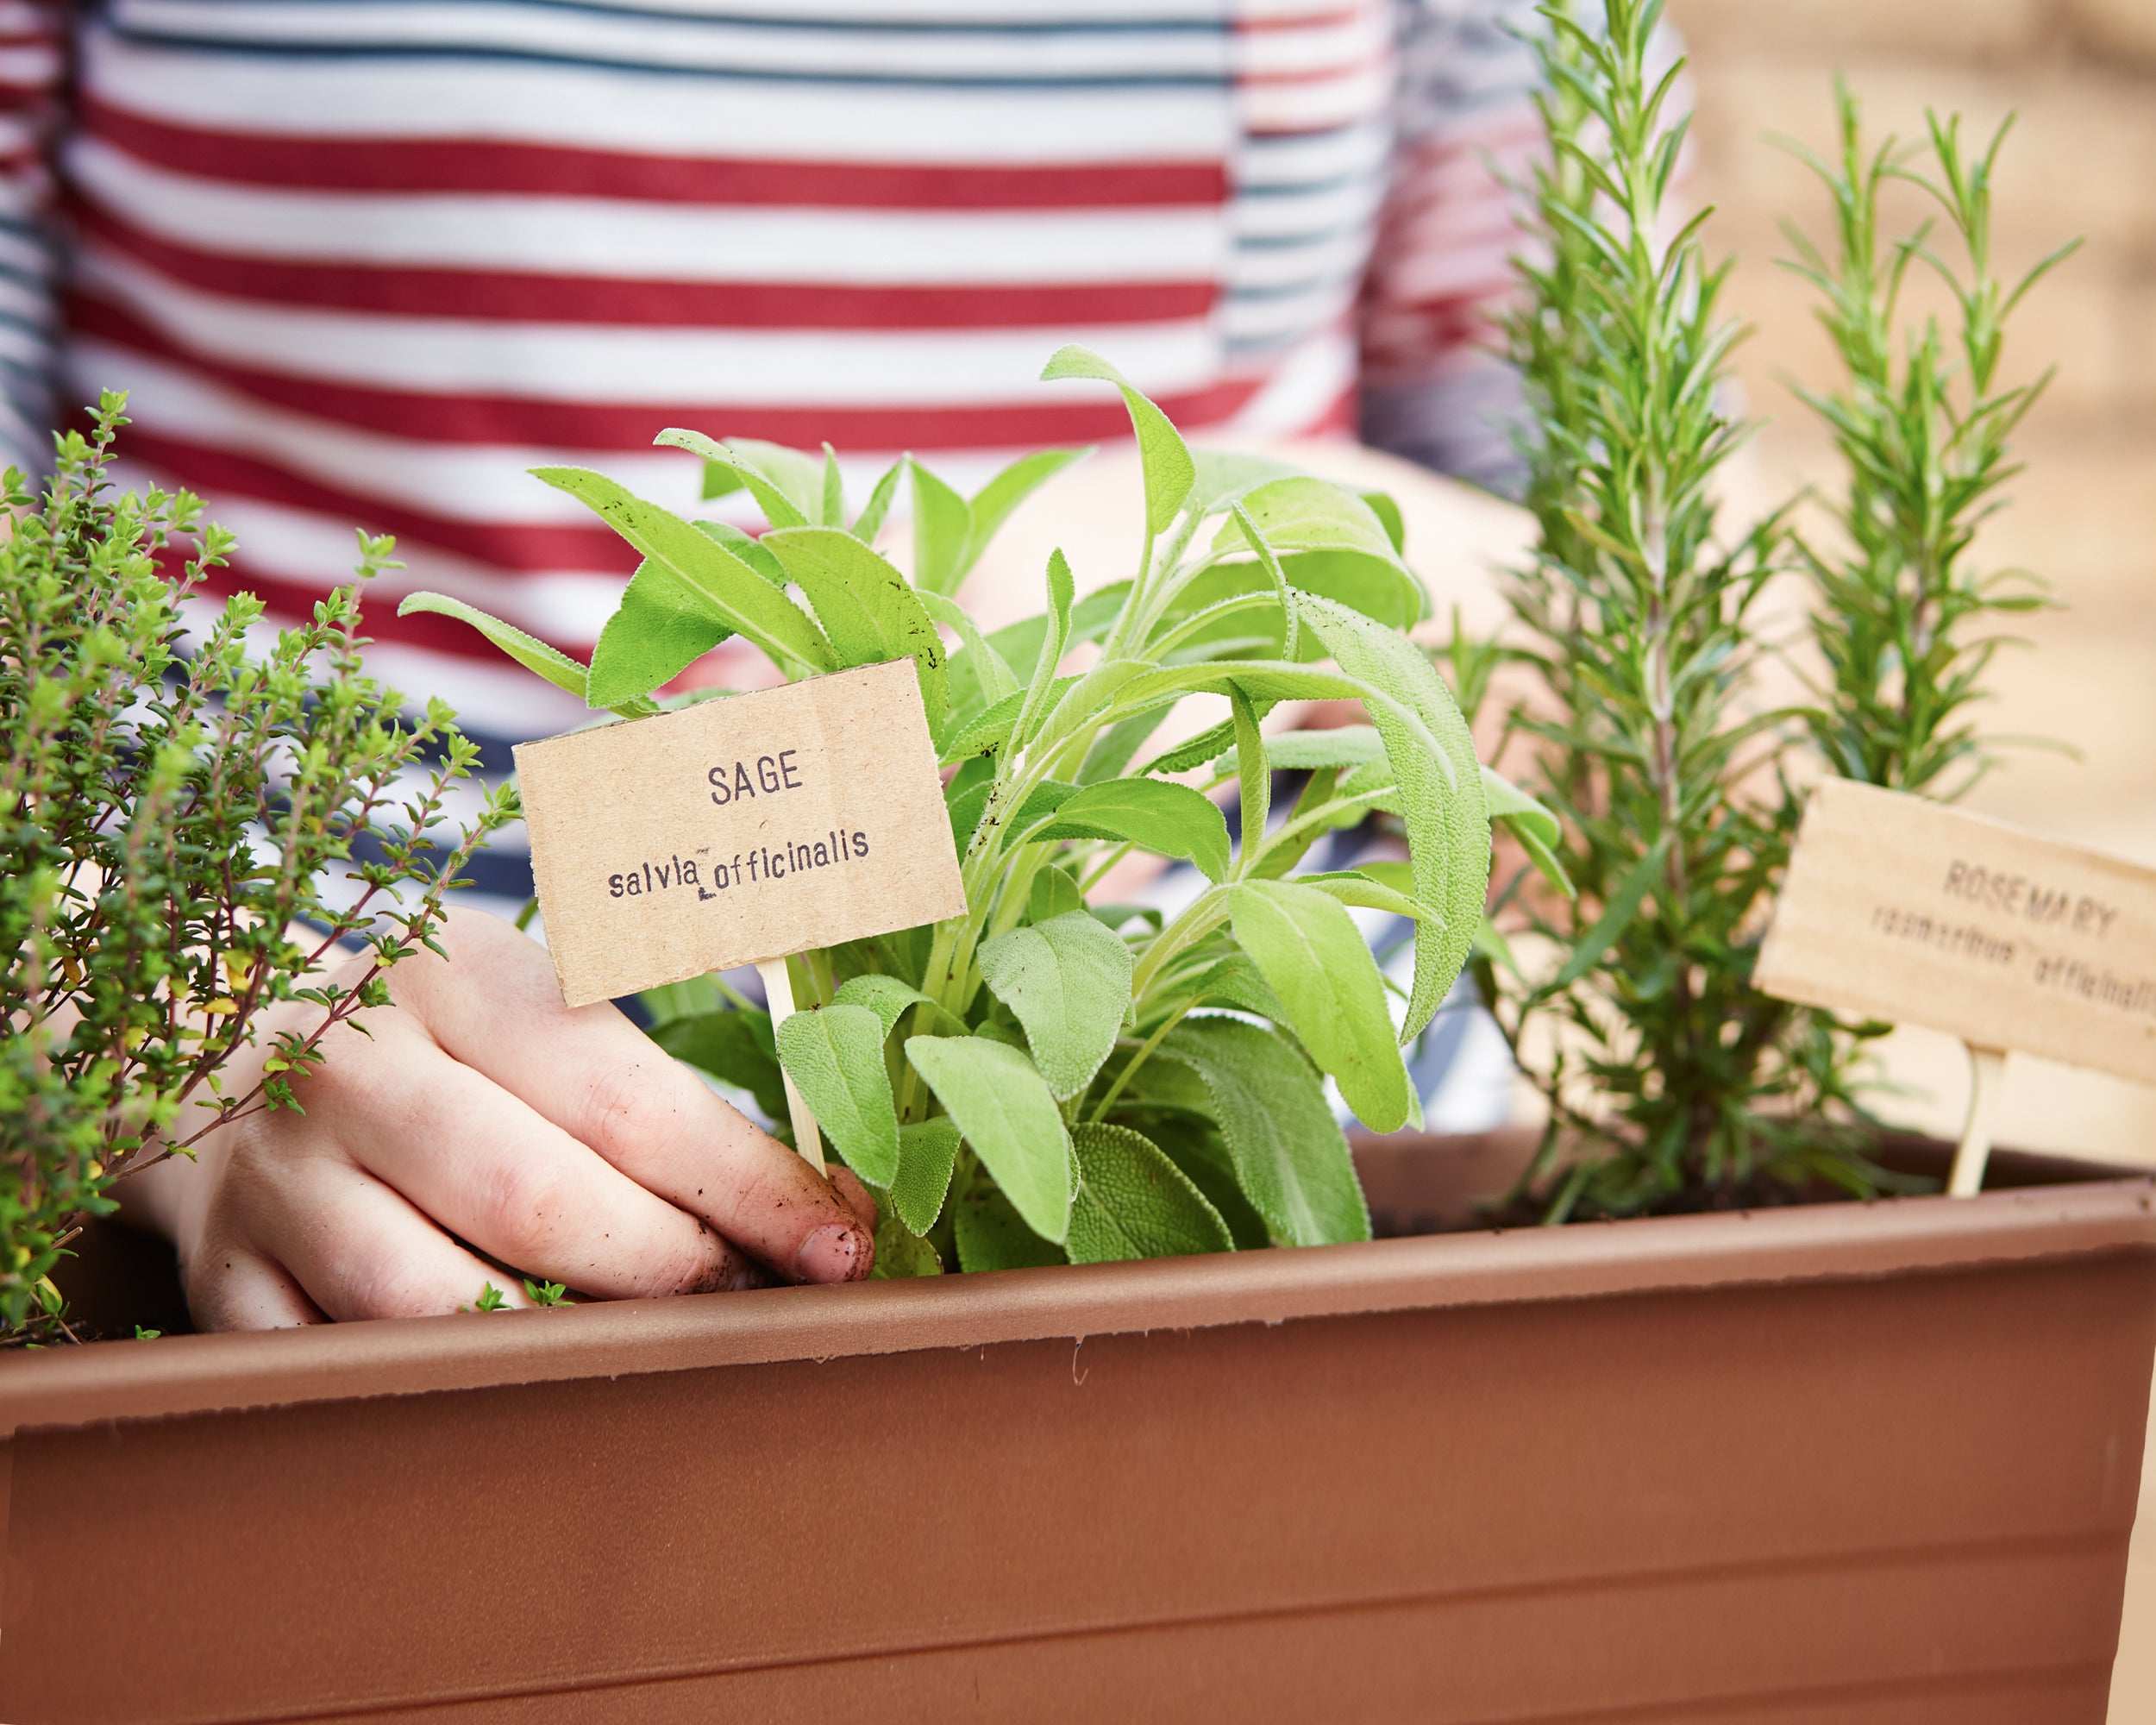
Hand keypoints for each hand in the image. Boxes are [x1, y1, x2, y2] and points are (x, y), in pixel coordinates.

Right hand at [127, 908, 875, 1327]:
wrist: (212, 1049)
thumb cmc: (431, 1037)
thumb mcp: (529, 1002)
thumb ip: (652, 1087)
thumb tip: (822, 1205)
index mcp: (451, 981)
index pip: (627, 1098)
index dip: (745, 1186)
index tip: (836, 1245)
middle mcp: (352, 1071)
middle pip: (535, 1198)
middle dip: (668, 1270)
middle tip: (748, 1304)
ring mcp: (276, 1181)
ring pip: (425, 1298)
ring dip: (557, 1342)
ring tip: (647, 1351)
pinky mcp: (223, 1277)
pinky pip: (332, 1366)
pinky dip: (431, 1392)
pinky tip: (516, 1392)